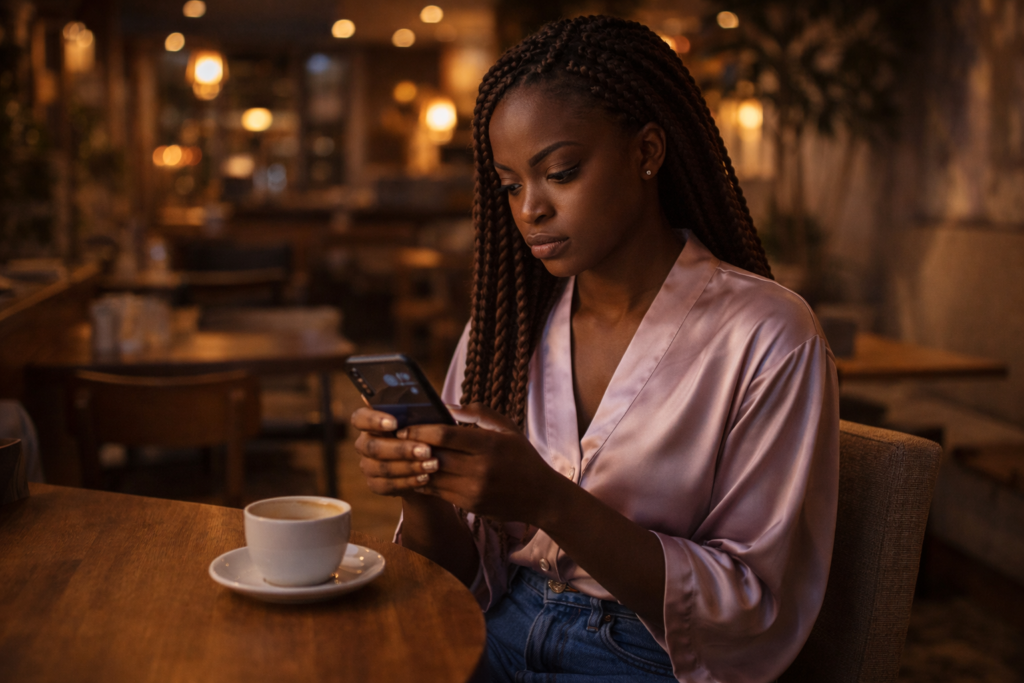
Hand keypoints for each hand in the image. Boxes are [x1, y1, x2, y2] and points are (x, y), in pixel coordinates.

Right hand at [351, 407, 439, 497]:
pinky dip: (408, 482)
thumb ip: (419, 415)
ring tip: (432, 465)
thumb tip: (432, 410)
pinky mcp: (375, 484)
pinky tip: (425, 478)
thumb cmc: (421, 434)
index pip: (360, 418)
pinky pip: (387, 486)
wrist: (423, 462)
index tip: (394, 423)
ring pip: (382, 468)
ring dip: (409, 467)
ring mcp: (367, 465)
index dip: (374, 420)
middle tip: (426, 450)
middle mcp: (364, 444)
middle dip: (401, 449)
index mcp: (370, 423)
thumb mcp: (421, 422)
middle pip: (373, 447)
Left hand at [396, 403, 565, 524]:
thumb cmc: (522, 457)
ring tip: (398, 455)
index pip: (445, 434)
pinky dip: (423, 480)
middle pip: (434, 455)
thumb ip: (479, 414)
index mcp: (489, 444)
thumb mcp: (508, 429)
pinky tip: (413, 472)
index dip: (419, 429)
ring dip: (413, 465)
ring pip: (432, 475)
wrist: (541, 496)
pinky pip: (438, 492)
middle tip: (393, 439)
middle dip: (410, 447)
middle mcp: (480, 468)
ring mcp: (474, 490)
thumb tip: (447, 406)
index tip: (403, 425)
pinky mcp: (469, 505)